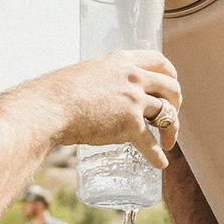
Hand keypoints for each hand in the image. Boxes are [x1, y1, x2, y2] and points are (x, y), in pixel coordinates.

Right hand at [37, 51, 180, 166]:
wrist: (48, 108)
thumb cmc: (57, 94)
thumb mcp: (87, 74)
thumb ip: (104, 80)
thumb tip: (104, 94)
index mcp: (122, 61)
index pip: (159, 61)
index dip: (170, 76)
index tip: (169, 88)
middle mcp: (133, 77)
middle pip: (171, 87)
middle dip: (175, 103)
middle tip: (170, 115)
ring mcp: (133, 100)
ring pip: (167, 114)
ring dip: (171, 130)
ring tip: (167, 143)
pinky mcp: (130, 124)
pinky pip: (150, 143)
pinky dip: (157, 155)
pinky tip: (160, 163)